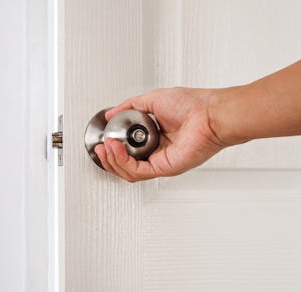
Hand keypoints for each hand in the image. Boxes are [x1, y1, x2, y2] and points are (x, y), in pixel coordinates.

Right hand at [94, 87, 226, 181]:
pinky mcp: (165, 167)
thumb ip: (130, 106)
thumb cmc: (194, 105)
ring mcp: (161, 162)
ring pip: (128, 172)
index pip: (128, 153)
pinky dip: (122, 161)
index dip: (112, 149)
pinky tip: (116, 148)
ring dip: (112, 161)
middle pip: (125, 166)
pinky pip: (138, 171)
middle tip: (100, 147)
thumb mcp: (152, 99)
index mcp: (155, 141)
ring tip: (105, 147)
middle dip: (108, 159)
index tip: (103, 140)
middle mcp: (157, 154)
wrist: (210, 112)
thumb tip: (112, 113)